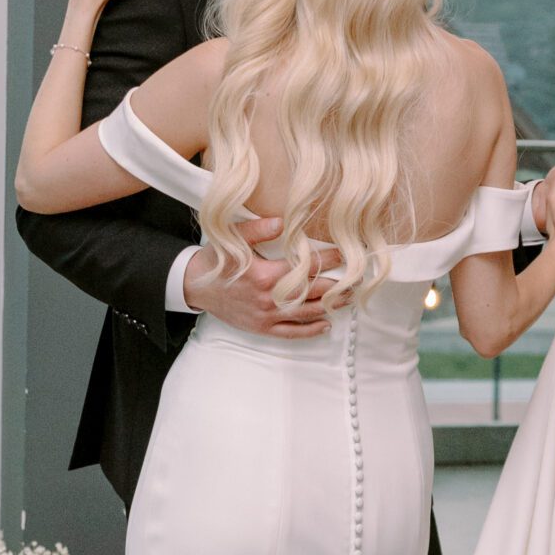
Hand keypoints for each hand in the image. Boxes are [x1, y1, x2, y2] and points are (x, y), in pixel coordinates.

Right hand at [182, 217, 351, 337]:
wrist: (195, 287)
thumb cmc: (216, 260)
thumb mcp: (234, 239)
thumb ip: (258, 228)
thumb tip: (282, 221)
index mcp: (266, 275)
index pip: (306, 266)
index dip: (329, 259)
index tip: (347, 252)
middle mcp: (270, 298)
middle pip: (313, 292)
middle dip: (338, 286)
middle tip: (359, 279)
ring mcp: (267, 315)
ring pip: (306, 313)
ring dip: (330, 306)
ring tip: (349, 298)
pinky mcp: (262, 327)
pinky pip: (291, 333)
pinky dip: (310, 330)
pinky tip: (325, 324)